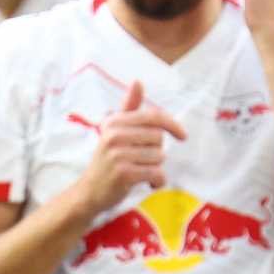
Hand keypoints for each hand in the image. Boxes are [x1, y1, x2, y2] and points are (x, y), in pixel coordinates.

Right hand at [74, 81, 187, 214]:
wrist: (89, 191)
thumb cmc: (108, 158)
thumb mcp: (115, 130)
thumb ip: (129, 107)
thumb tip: (137, 81)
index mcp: (114, 122)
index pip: (154, 117)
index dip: (173, 125)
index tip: (183, 136)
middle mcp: (114, 135)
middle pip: (158, 137)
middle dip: (156, 151)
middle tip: (140, 160)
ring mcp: (118, 154)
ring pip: (159, 156)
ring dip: (155, 167)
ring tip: (139, 171)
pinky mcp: (124, 173)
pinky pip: (156, 173)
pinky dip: (157, 181)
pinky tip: (148, 183)